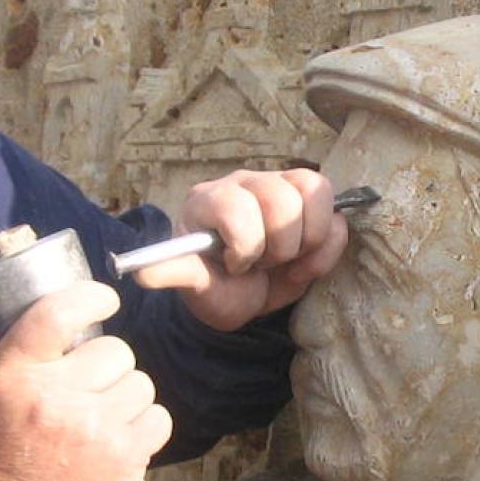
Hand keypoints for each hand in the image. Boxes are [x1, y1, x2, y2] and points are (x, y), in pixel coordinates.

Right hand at [0, 281, 172, 480]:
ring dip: (125, 395)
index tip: (104, 300)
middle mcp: (55, 397)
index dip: (90, 297)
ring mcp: (94, 428)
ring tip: (99, 416)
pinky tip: (118, 437)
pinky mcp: (125, 456)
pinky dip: (144, 425)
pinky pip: (158, 416)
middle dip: (106, 365)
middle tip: (86, 387)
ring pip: (141, 382)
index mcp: (14, 374)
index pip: (58, 312)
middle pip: (116, 349)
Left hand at [133, 168, 350, 330]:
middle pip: (281, 198)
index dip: (245, 244)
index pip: (237, 204)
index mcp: (210, 199)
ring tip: (285, 263)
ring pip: (315, 193)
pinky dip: (328, 248)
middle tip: (262, 265)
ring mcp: (282, 188)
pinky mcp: (311, 202)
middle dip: (277, 246)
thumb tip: (142, 274)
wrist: (242, 296)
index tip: (236, 267)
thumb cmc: (215, 287)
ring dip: (305, 243)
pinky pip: (337, 214)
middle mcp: (246, 184)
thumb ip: (174, 273)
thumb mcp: (193, 286)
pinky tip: (306, 264)